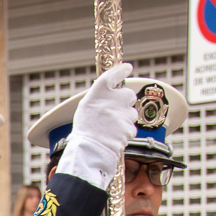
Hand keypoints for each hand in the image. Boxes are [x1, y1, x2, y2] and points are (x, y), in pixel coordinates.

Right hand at [63, 61, 137, 186]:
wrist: (89, 149)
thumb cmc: (84, 129)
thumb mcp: (86, 107)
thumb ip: (100, 97)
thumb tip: (112, 93)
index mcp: (99, 91)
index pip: (114, 74)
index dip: (122, 70)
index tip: (127, 67)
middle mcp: (114, 98)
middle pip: (129, 94)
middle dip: (125, 102)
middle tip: (115, 111)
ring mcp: (123, 113)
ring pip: (132, 112)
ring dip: (125, 118)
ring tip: (111, 127)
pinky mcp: (129, 126)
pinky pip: (131, 127)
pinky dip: (124, 131)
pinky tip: (114, 135)